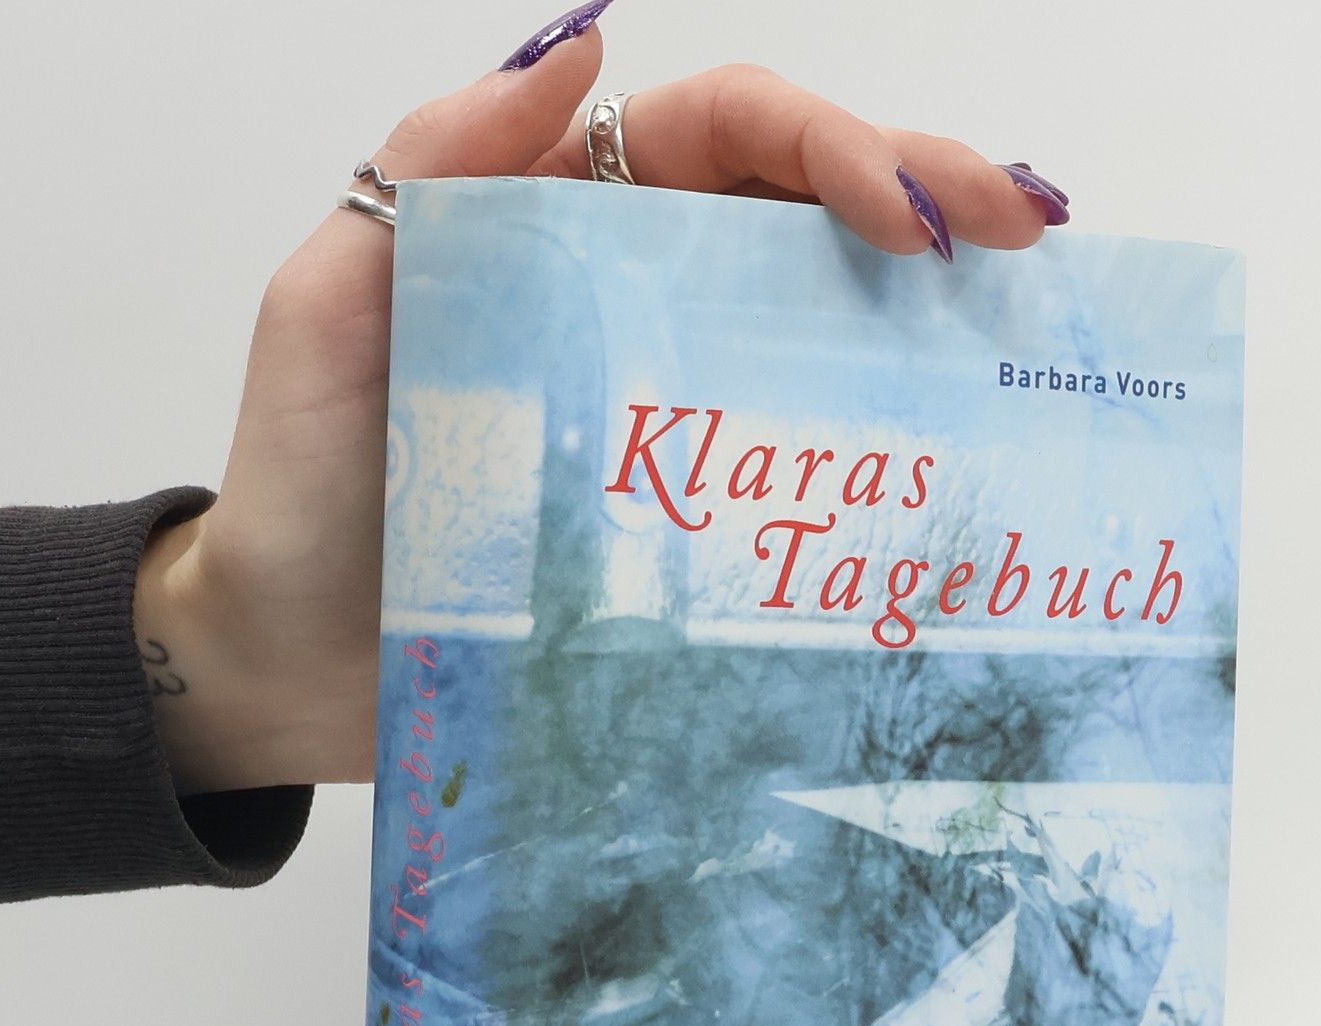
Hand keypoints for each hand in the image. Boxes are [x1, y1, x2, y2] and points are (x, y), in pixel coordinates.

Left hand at [137, 2, 1071, 793]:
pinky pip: (797, 470)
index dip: (830, 149)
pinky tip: (959, 458)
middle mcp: (635, 304)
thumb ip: (437, 171)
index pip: (724, 136)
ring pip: (824, 331)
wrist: (288, 668)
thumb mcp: (329, 307)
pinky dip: (882, 454)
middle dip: (927, 199)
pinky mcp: (687, 528)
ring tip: (1031, 321)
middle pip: (804, 216)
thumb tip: (580, 45)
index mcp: (560, 222)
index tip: (907, 218)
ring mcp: (673, 417)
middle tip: (1029, 234)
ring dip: (936, 317)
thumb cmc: (301, 494)